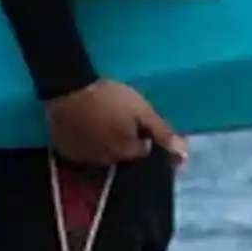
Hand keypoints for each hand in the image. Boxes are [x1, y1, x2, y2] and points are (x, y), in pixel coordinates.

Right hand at [43, 79, 188, 171]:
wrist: (68, 88)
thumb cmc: (109, 98)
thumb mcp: (142, 110)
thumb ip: (162, 132)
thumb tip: (183, 153)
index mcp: (127, 153)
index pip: (143, 152)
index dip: (143, 137)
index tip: (137, 122)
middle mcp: (107, 162)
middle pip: (123, 156)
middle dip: (124, 142)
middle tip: (118, 118)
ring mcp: (84, 159)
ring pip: (102, 155)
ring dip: (105, 144)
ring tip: (101, 121)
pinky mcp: (67, 152)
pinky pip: (83, 153)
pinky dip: (87, 144)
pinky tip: (85, 127)